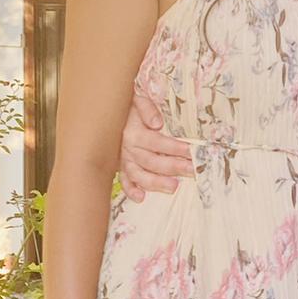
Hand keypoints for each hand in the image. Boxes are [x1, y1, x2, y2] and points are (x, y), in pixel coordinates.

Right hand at [119, 84, 193, 200]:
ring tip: (173, 187)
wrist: (105, 111)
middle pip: (152, 161)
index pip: (157, 142)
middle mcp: (127, 147)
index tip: (191, 151)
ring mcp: (123, 159)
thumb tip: (157, 123)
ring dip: (156, 182)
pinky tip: (141, 198)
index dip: (174, 147)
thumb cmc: (127, 106)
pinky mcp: (119, 166)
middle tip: (192, 171)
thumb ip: (147, 109)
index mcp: (133, 132)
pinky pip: (123, 181)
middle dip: (173, 166)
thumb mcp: (136, 100)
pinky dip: (130, 190)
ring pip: (139, 174)